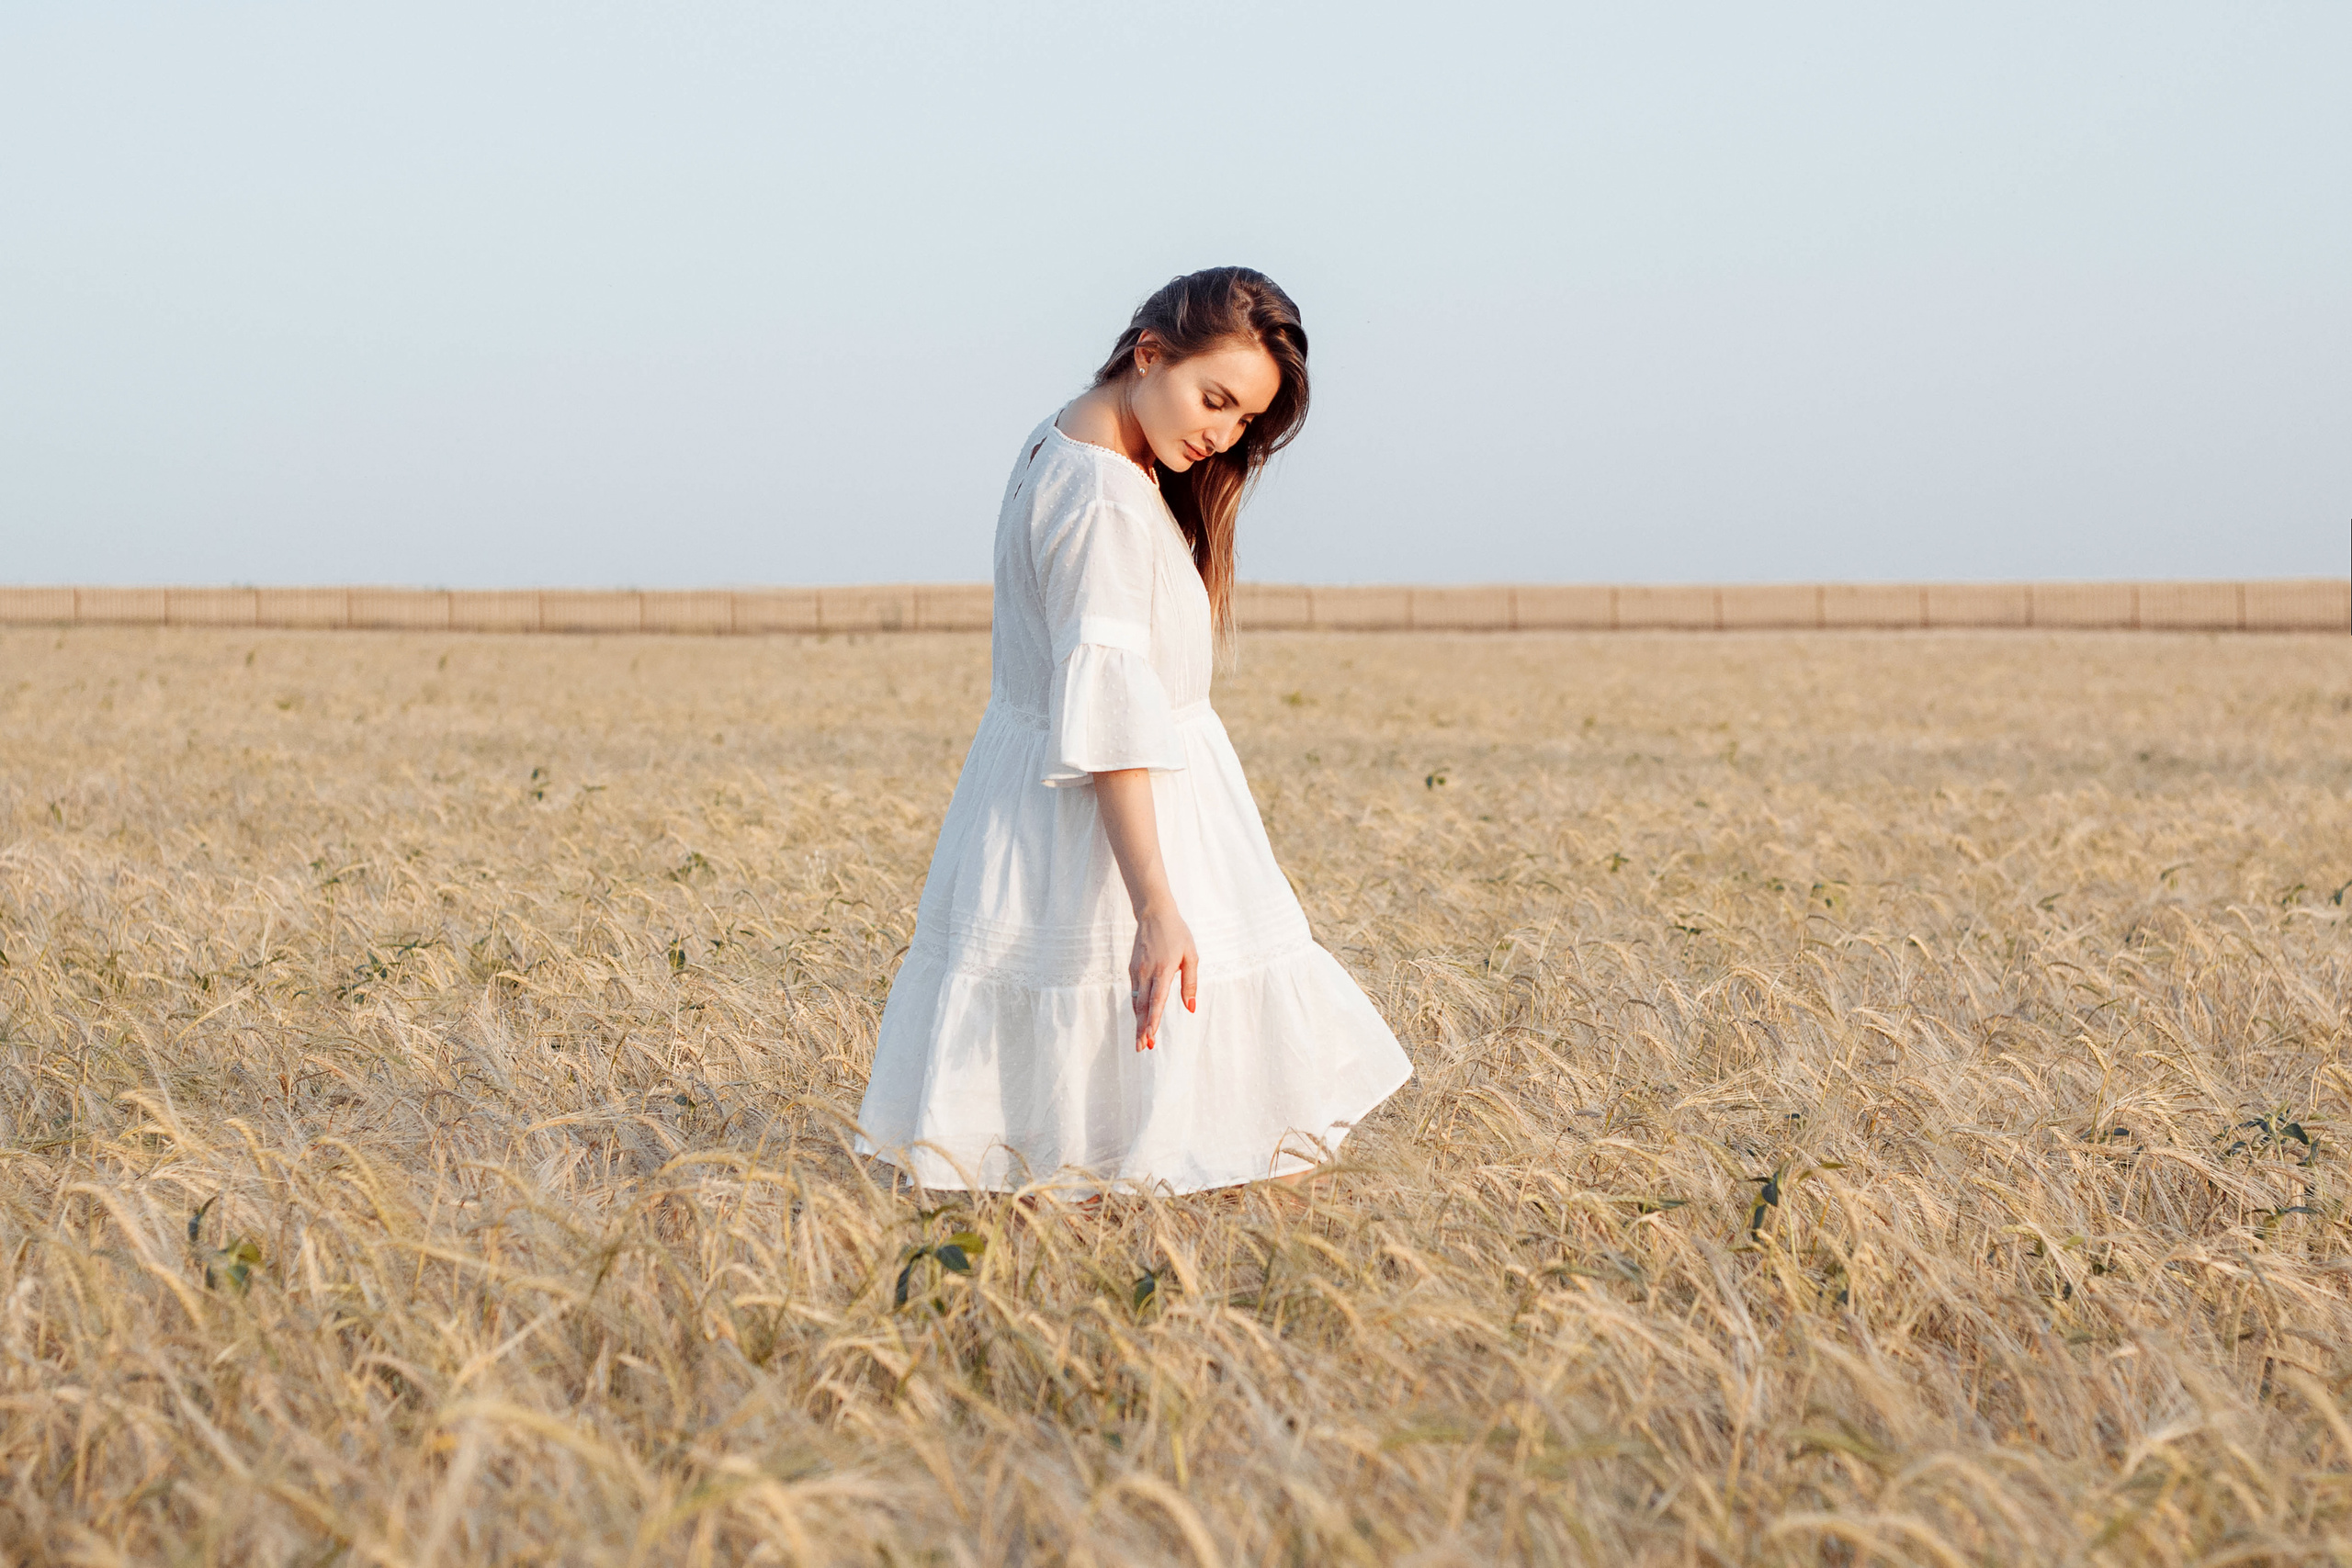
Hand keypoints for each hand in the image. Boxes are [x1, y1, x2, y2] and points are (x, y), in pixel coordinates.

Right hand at [1128, 902, 1197, 1051]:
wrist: (1154, 913)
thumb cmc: (1177, 934)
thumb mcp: (1191, 956)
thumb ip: (1190, 983)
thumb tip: (1190, 1008)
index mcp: (1164, 970)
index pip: (1157, 1000)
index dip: (1153, 1020)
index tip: (1150, 1037)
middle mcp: (1147, 972)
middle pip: (1143, 1007)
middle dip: (1142, 1029)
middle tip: (1142, 1048)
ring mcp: (1137, 971)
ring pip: (1136, 1002)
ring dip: (1138, 1022)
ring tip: (1140, 1041)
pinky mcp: (1132, 969)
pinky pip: (1135, 993)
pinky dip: (1137, 1009)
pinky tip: (1140, 1020)